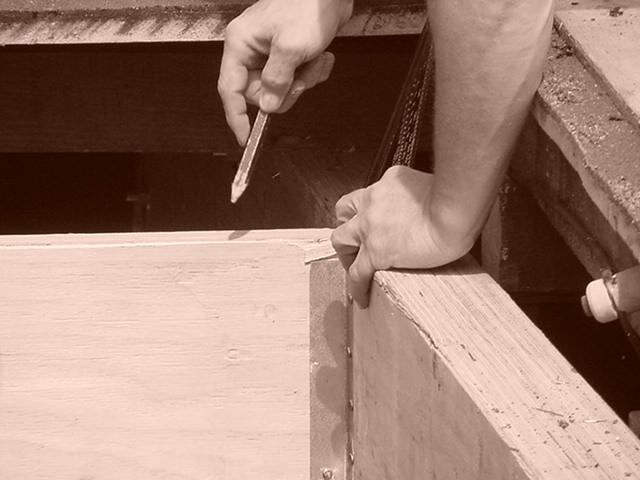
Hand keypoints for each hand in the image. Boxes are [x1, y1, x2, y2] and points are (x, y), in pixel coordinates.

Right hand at [218, 0, 352, 145]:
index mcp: (241, 44)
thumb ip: (277, 81)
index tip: (244, 136)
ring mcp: (271, 53)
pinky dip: (312, 73)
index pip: (230, 89)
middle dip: (285, 91)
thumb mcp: (291, 48)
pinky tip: (320, 57)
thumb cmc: (307, 5)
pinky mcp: (289, 55)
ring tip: (313, 61)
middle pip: (260, 94)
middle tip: (300, 80)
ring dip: (303, 80)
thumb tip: (268, 105)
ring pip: (281, 89)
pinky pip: (296, 79)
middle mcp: (252, 50)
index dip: (236, 116)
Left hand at [330, 166, 475, 307]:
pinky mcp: (375, 252)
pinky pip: (357, 273)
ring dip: (346, 254)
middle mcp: (373, 200)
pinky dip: (356, 286)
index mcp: (391, 182)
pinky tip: (363, 297)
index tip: (376, 220)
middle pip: (345, 209)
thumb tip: (432, 208)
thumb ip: (423, 196)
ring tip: (356, 269)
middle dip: (348, 225)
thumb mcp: (434, 185)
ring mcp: (370, 226)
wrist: (455, 213)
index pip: (372, 193)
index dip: (370, 208)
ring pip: (341, 240)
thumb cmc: (457, 201)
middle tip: (358, 242)